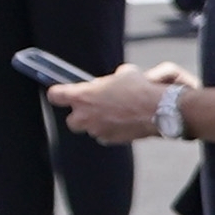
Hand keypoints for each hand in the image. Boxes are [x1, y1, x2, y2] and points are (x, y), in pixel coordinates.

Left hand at [46, 60, 189, 141]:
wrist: (158, 109)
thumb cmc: (140, 89)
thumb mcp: (124, 74)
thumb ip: (111, 79)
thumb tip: (115, 81)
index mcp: (82, 96)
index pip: (55, 95)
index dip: (59, 93)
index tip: (63, 92)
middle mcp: (85, 115)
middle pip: (72, 120)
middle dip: (81, 115)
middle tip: (95, 108)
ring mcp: (97, 130)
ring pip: (92, 128)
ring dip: (100, 122)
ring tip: (117, 114)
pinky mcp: (111, 140)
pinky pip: (107, 136)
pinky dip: (113, 130)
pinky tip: (126, 123)